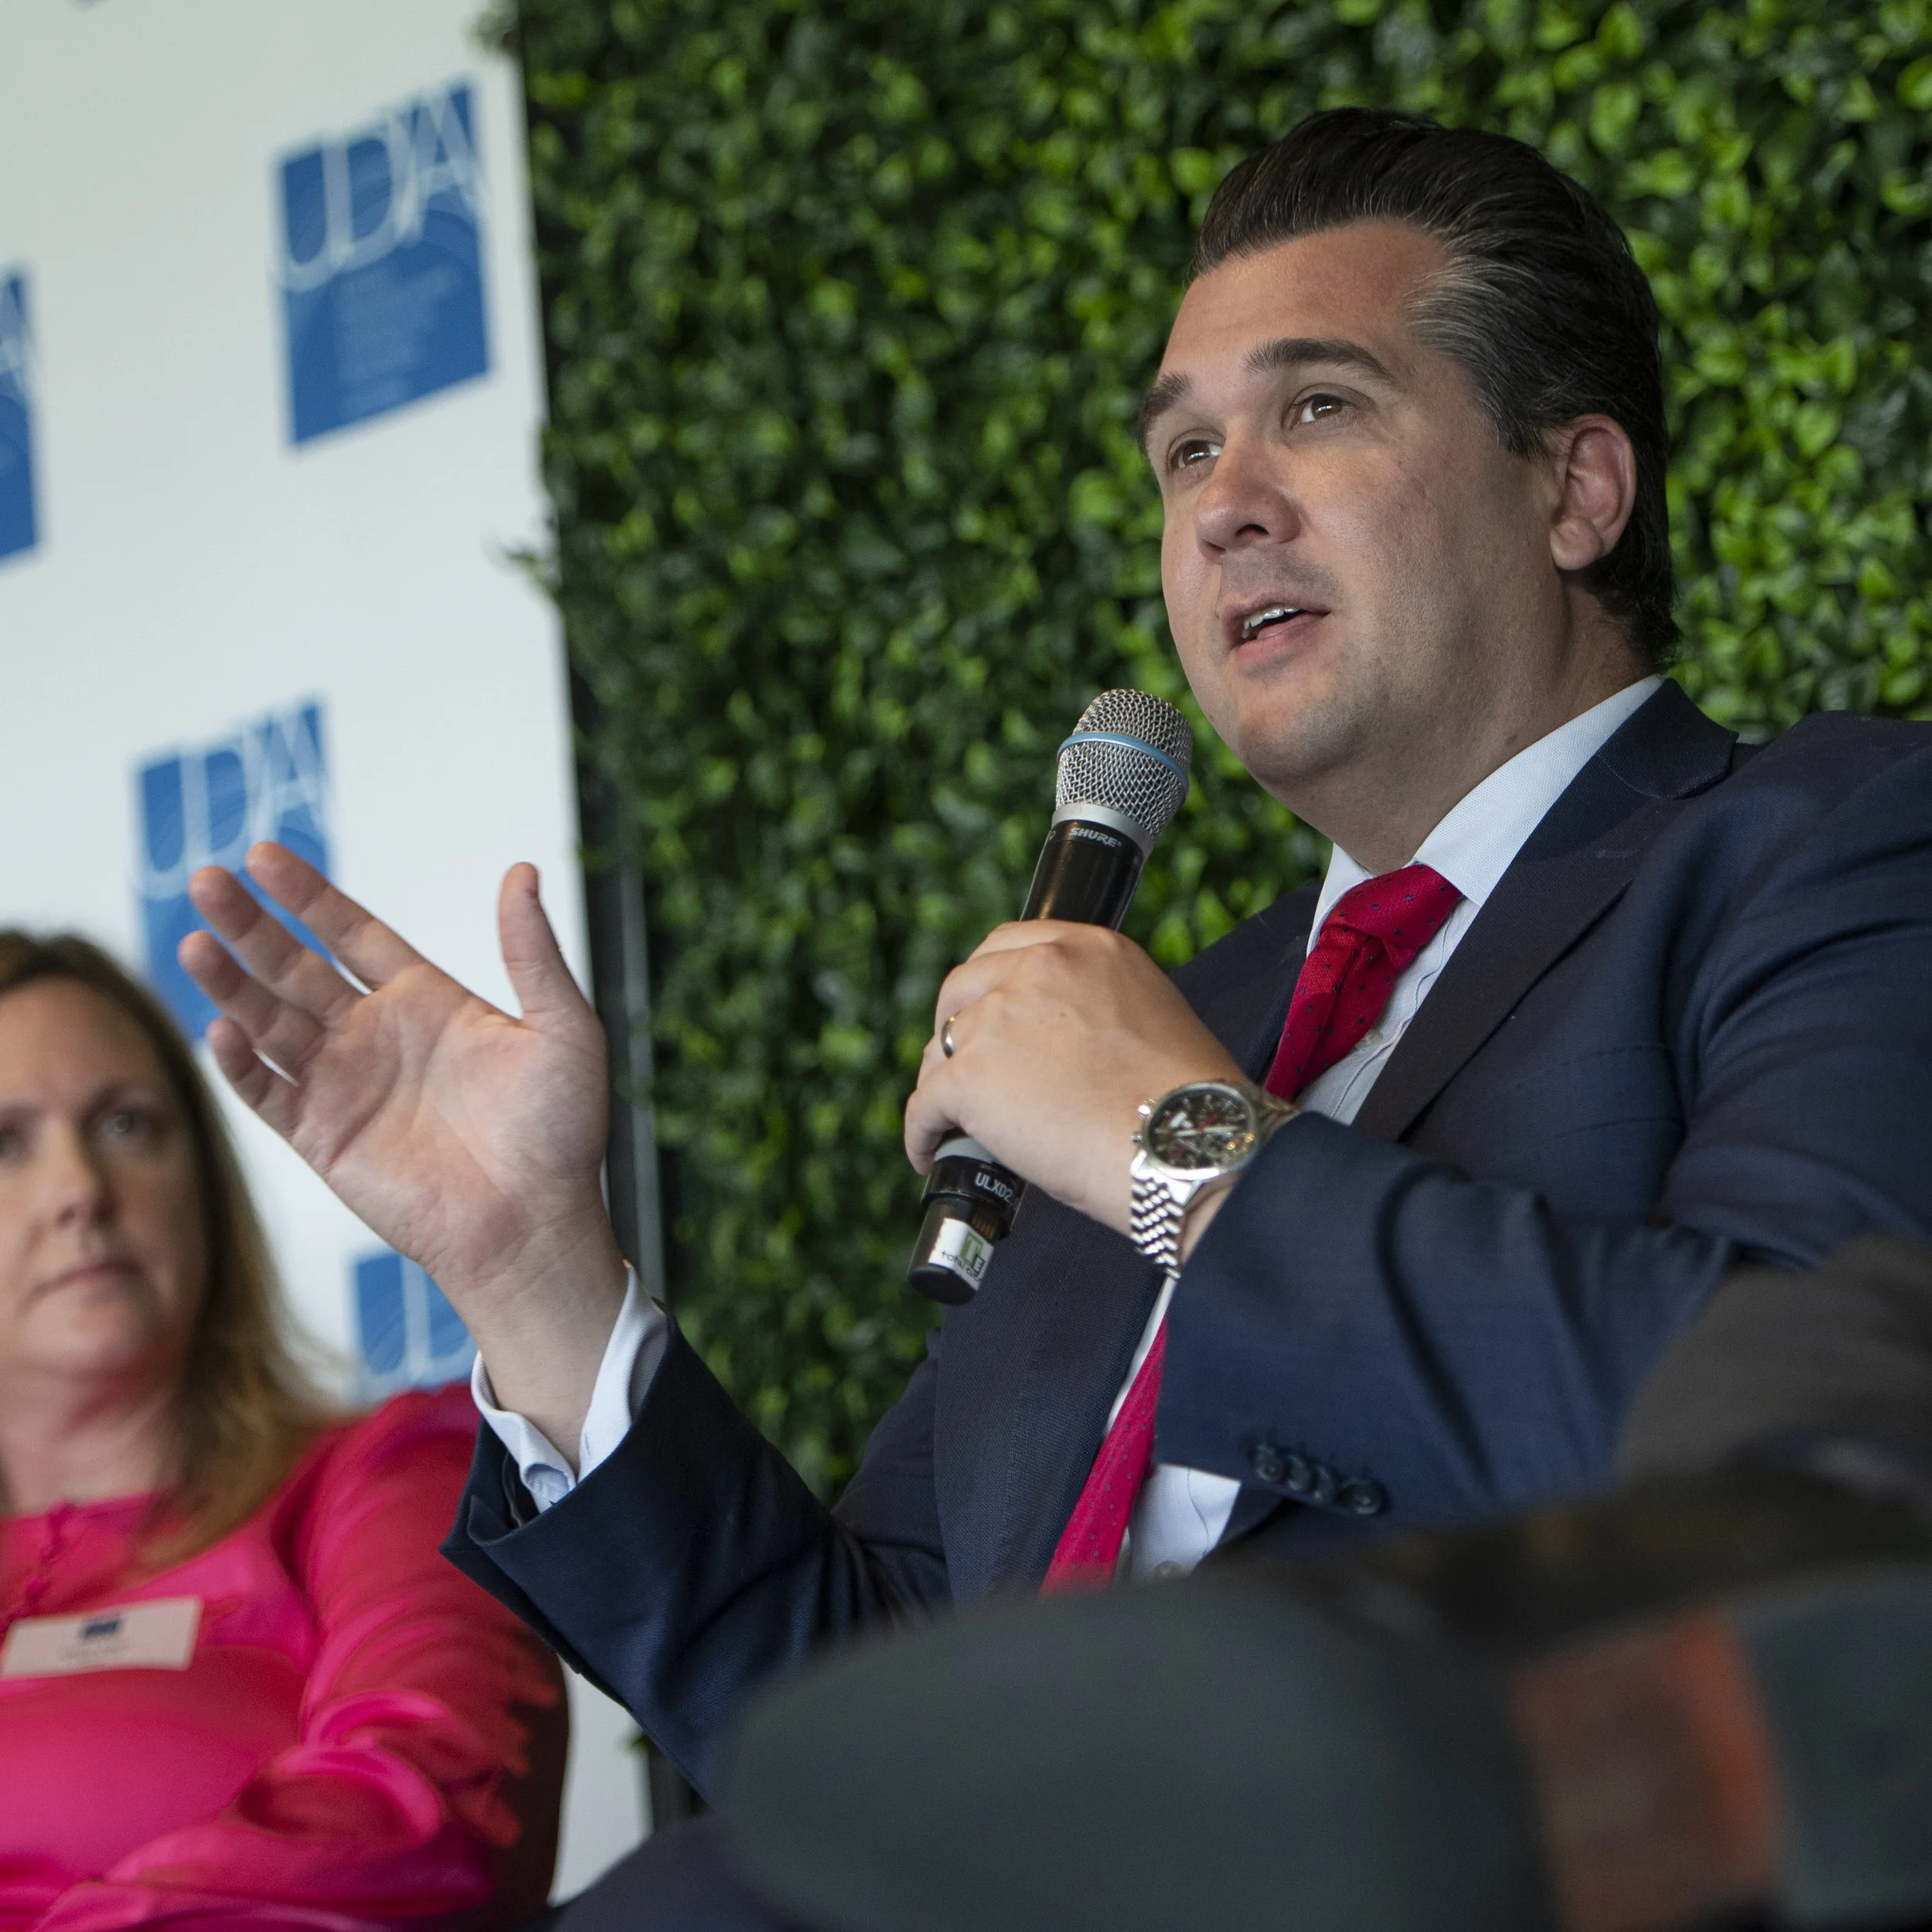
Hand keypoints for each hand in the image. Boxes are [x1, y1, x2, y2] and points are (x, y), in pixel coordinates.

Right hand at [180, 844, 626, 1453]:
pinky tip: (222, 1025)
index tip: (262, 855)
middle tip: (206, 880)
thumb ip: (533, 952)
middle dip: (250, 925)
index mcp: (427, 1002)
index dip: (307, 896)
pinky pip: (269, 1093)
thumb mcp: (563, 1028)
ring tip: (196, 940)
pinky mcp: (324, 1139)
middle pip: (295, 967)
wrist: (537, 1222)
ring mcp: (344, 1086)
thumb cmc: (562, 1132)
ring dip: (230, 983)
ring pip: (269, 1022)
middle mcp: (376, 1037)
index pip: (350, 933)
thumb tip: (522, 869)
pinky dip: (241, 1063)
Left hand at [905, 922, 1242, 1237]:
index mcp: (1089, 949)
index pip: (1009, 945)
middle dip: (956, 1028)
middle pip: (961, 988)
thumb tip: (1057, 1043)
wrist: (1183, 1147)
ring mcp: (998, 1019)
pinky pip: (924, 1104)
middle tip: (967, 1069)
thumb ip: (1095, 1007)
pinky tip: (929, 1153)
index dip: (988, 984)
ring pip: (939, 1049)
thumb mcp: (1150, 1017)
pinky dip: (922, 1133)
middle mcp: (1038, 970)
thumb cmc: (1184, 1106)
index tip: (984, 1012)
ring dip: (943, 1084)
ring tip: (954, 1123)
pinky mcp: (970, 1075)